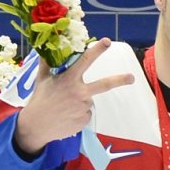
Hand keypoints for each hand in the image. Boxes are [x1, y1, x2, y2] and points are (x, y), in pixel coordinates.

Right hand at [14, 38, 133, 156]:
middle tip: (132, 77)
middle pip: (105, 84)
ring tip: (64, 107)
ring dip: (79, 101)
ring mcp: (84, 107)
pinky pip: (85, 114)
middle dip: (120, 80)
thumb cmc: (39, 101)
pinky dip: (78, 114)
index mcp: (69, 79)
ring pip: (88, 100)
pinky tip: (66, 116)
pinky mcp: (85, 120)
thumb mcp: (41, 80)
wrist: (36, 126)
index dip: (97, 50)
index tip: (107, 42)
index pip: (86, 61)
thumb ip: (47, 64)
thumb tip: (45, 50)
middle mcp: (80, 92)